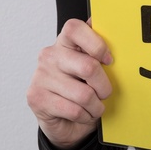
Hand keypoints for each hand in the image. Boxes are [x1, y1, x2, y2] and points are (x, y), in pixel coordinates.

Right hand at [26, 18, 114, 149]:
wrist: (62, 120)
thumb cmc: (80, 89)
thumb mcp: (92, 68)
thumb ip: (99, 51)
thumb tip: (112, 29)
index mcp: (64, 42)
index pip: (75, 29)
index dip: (97, 44)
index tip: (108, 60)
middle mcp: (50, 56)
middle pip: (88, 67)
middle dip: (104, 86)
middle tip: (104, 93)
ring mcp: (41, 76)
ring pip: (84, 94)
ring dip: (96, 107)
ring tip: (94, 107)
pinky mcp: (37, 98)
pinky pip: (74, 110)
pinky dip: (85, 116)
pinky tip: (82, 114)